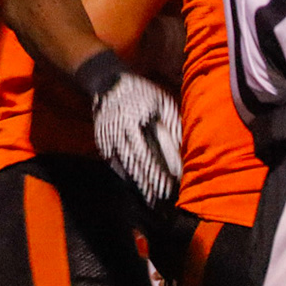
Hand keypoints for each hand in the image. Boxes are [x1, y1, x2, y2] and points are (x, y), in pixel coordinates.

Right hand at [91, 70, 182, 207]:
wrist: (108, 83)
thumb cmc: (143, 94)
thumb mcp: (161, 101)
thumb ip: (172, 122)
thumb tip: (183, 147)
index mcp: (142, 115)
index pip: (158, 145)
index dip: (168, 163)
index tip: (178, 179)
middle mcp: (125, 127)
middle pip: (141, 159)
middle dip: (154, 180)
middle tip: (166, 198)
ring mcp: (111, 136)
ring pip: (127, 164)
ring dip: (140, 184)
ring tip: (153, 201)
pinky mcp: (103, 142)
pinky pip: (115, 164)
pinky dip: (126, 178)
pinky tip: (137, 189)